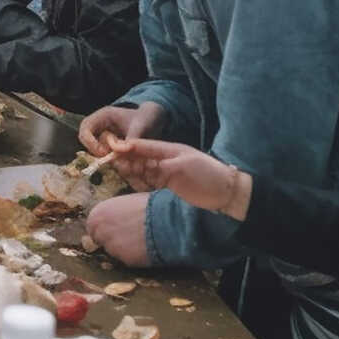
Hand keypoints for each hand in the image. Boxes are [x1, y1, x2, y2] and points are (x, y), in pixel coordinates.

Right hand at [78, 102, 166, 159]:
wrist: (153, 119)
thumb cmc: (145, 117)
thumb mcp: (140, 125)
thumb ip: (131, 137)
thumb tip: (121, 151)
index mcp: (102, 115)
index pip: (85, 128)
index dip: (90, 141)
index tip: (103, 152)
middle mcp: (99, 125)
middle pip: (86, 140)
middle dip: (96, 151)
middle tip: (111, 159)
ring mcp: (102, 135)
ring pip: (94, 148)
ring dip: (104, 156)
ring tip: (120, 159)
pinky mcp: (108, 144)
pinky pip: (104, 153)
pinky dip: (111, 158)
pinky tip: (123, 160)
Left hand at [85, 194, 153, 266]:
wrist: (167, 220)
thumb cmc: (151, 206)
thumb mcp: (128, 203)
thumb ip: (116, 213)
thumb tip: (117, 219)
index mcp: (98, 213)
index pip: (93, 226)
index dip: (105, 228)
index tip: (115, 229)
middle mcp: (100, 231)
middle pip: (101, 240)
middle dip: (112, 240)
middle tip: (128, 237)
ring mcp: (111, 247)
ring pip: (114, 251)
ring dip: (124, 249)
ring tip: (141, 240)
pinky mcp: (124, 260)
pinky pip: (127, 259)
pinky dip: (135, 256)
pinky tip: (146, 248)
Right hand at [114, 139, 252, 220]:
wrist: (226, 193)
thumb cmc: (207, 175)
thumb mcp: (183, 167)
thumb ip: (159, 165)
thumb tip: (141, 165)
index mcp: (168, 149)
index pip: (143, 145)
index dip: (128, 147)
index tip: (113, 149)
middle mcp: (164, 159)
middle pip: (139, 157)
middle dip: (127, 159)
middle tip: (115, 165)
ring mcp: (166, 172)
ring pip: (142, 169)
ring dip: (132, 171)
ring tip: (124, 173)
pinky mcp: (168, 184)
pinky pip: (148, 181)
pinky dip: (140, 182)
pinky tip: (135, 183)